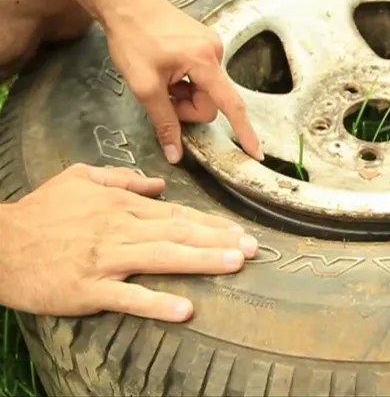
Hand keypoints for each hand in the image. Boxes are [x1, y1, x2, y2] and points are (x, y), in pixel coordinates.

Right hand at [0, 164, 257, 321]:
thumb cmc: (38, 211)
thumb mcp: (79, 178)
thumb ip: (121, 178)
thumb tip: (157, 182)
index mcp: (121, 207)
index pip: (176, 214)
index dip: (211, 223)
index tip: (239, 231)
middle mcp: (120, 230)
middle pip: (178, 233)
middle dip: (219, 240)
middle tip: (252, 249)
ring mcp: (105, 259)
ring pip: (162, 257)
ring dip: (201, 261)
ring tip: (234, 265)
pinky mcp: (87, 288)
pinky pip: (127, 296)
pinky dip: (156, 302)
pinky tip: (184, 310)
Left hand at [104, 0, 263, 163]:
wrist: (125, 2)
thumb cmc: (132, 38)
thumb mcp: (143, 86)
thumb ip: (163, 121)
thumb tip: (175, 154)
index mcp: (204, 61)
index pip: (230, 104)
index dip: (243, 131)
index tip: (255, 151)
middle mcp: (215, 52)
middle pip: (212, 100)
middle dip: (188, 107)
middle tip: (162, 97)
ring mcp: (211, 46)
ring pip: (206, 90)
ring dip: (185, 93)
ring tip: (161, 78)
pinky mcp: (204, 43)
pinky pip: (202, 76)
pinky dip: (185, 81)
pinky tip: (167, 69)